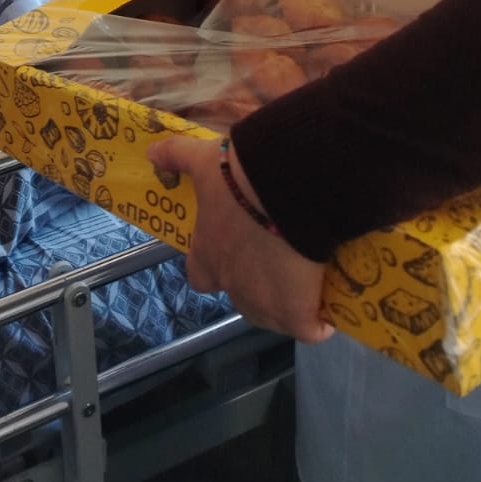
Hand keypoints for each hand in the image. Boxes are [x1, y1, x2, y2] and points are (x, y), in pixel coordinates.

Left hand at [147, 132, 333, 342]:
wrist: (287, 189)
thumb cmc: (242, 177)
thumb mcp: (203, 160)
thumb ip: (176, 156)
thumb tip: (151, 153)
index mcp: (207, 252)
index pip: (199, 275)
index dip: (214, 268)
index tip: (232, 254)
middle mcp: (230, 283)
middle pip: (240, 298)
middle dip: (256, 287)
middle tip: (278, 264)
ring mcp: (263, 302)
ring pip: (272, 317)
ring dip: (286, 306)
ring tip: (306, 284)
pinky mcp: (296, 312)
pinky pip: (308, 328)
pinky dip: (319, 322)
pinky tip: (329, 308)